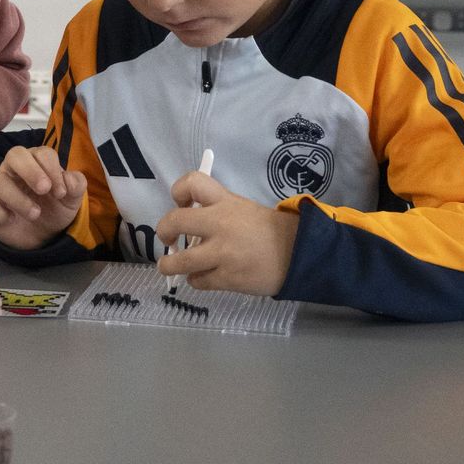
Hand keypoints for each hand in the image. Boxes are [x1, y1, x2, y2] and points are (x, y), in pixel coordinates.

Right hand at [0, 144, 86, 250]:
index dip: (52, 169)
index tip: (61, 192)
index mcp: (36, 162)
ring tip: (35, 214)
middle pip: (15, 155)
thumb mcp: (72, 199)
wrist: (44, 238)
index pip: (41, 153)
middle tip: (44, 190)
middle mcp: (13, 170)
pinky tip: (10, 219)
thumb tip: (69, 179)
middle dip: (31, 170)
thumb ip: (76, 185)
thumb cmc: (55, 209)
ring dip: (18, 198)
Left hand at [155, 172, 298, 295]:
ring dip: (169, 264)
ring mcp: (222, 253)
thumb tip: (188, 222)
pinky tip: (203, 276)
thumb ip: (216, 209)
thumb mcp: (242, 207)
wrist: (298, 254)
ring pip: (179, 261)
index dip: (178, 191)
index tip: (180, 203)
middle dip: (164, 231)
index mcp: (225, 202)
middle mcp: (220, 224)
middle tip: (168, 238)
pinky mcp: (227, 278)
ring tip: (169, 266)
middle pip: (174, 222)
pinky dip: (195, 279)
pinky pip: (197, 281)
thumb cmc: (268, 230)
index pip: (191, 183)